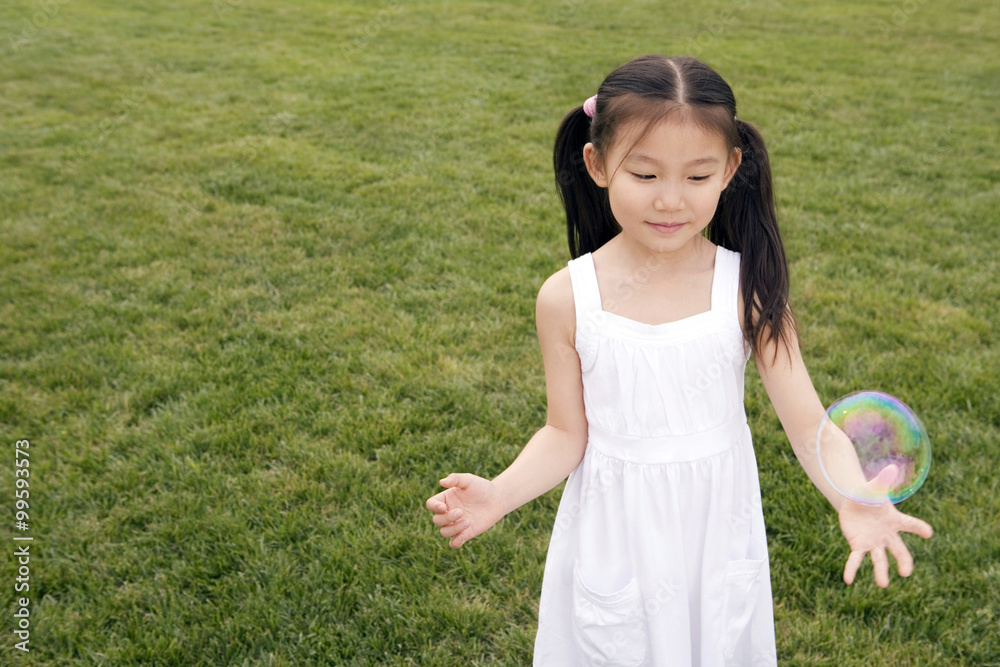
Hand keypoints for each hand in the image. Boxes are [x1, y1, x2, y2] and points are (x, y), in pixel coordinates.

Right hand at [425, 473, 506, 548]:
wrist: (497, 499)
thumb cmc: (481, 488)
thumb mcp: (469, 480)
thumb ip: (456, 479)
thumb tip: (441, 482)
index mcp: (445, 499)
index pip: (431, 504)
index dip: (434, 507)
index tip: (443, 507)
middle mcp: (448, 512)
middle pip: (437, 520)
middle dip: (447, 518)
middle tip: (461, 512)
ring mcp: (456, 524)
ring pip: (444, 532)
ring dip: (453, 529)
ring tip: (468, 521)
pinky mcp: (465, 534)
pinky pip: (454, 543)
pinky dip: (455, 543)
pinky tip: (461, 537)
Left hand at [838, 465, 933, 587]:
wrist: (853, 503)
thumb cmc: (868, 496)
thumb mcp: (873, 487)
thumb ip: (882, 480)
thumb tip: (891, 467)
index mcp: (894, 521)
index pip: (910, 524)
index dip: (919, 528)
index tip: (928, 532)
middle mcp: (887, 535)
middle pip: (899, 550)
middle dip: (904, 561)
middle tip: (906, 572)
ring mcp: (873, 542)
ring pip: (879, 559)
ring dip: (881, 572)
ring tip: (882, 584)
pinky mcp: (858, 545)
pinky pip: (855, 560)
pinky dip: (851, 569)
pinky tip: (848, 580)